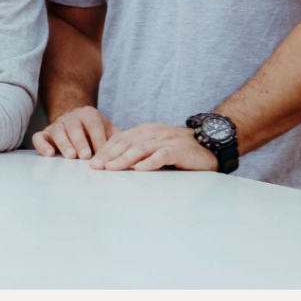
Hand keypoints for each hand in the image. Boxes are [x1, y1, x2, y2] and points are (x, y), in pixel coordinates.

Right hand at [32, 105, 116, 159]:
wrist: (77, 121)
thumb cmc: (96, 132)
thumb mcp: (108, 131)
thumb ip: (117, 139)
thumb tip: (129, 152)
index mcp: (89, 114)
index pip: (94, 124)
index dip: (98, 139)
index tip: (102, 153)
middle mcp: (71, 117)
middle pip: (74, 127)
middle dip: (80, 141)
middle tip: (86, 156)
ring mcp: (57, 124)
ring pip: (57, 131)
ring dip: (64, 144)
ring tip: (71, 156)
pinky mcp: (45, 133)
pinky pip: (39, 137)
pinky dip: (42, 145)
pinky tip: (49, 155)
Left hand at [88, 123, 217, 171]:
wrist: (207, 144)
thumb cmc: (178, 148)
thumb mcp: (155, 145)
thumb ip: (139, 150)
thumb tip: (116, 162)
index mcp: (144, 131)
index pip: (120, 139)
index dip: (105, 150)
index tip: (92, 162)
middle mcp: (152, 133)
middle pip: (126, 143)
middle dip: (108, 155)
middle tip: (95, 166)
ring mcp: (165, 140)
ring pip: (140, 149)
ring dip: (123, 159)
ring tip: (110, 168)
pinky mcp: (178, 150)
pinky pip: (161, 156)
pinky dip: (149, 163)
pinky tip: (139, 170)